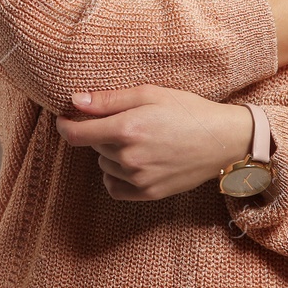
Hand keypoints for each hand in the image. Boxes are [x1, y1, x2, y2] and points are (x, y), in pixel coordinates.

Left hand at [56, 85, 253, 200]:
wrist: (223, 141)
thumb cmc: (187, 110)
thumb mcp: (149, 93)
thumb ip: (108, 99)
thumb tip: (74, 101)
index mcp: (127, 128)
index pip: (76, 134)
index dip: (64, 125)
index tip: (64, 118)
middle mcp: (130, 157)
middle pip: (93, 146)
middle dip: (100, 133)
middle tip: (127, 122)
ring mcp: (139, 178)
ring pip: (104, 165)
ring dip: (110, 153)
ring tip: (138, 140)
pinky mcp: (149, 193)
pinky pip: (114, 187)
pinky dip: (116, 175)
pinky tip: (131, 162)